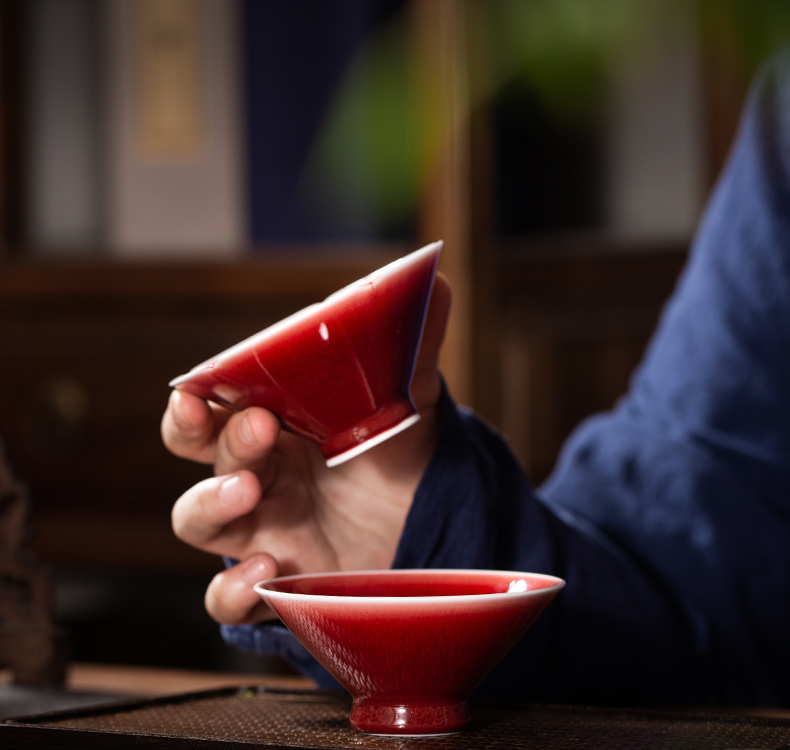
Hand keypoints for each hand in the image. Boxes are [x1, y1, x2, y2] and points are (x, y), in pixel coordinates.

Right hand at [161, 274, 451, 624]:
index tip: (196, 387)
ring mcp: (261, 527)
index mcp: (273, 424)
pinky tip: (268, 573)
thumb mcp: (408, 401)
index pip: (210, 407)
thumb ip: (413, 348)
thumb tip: (432, 281)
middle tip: (258, 424)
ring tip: (249, 489)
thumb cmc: (400, 454)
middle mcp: (256, 472)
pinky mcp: (279, 580)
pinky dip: (234, 588)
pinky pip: (227, 596)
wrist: (432, 519)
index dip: (192, 398)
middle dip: (213, 437)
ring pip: (197, 518)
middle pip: (200, 455)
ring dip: (211, 502)